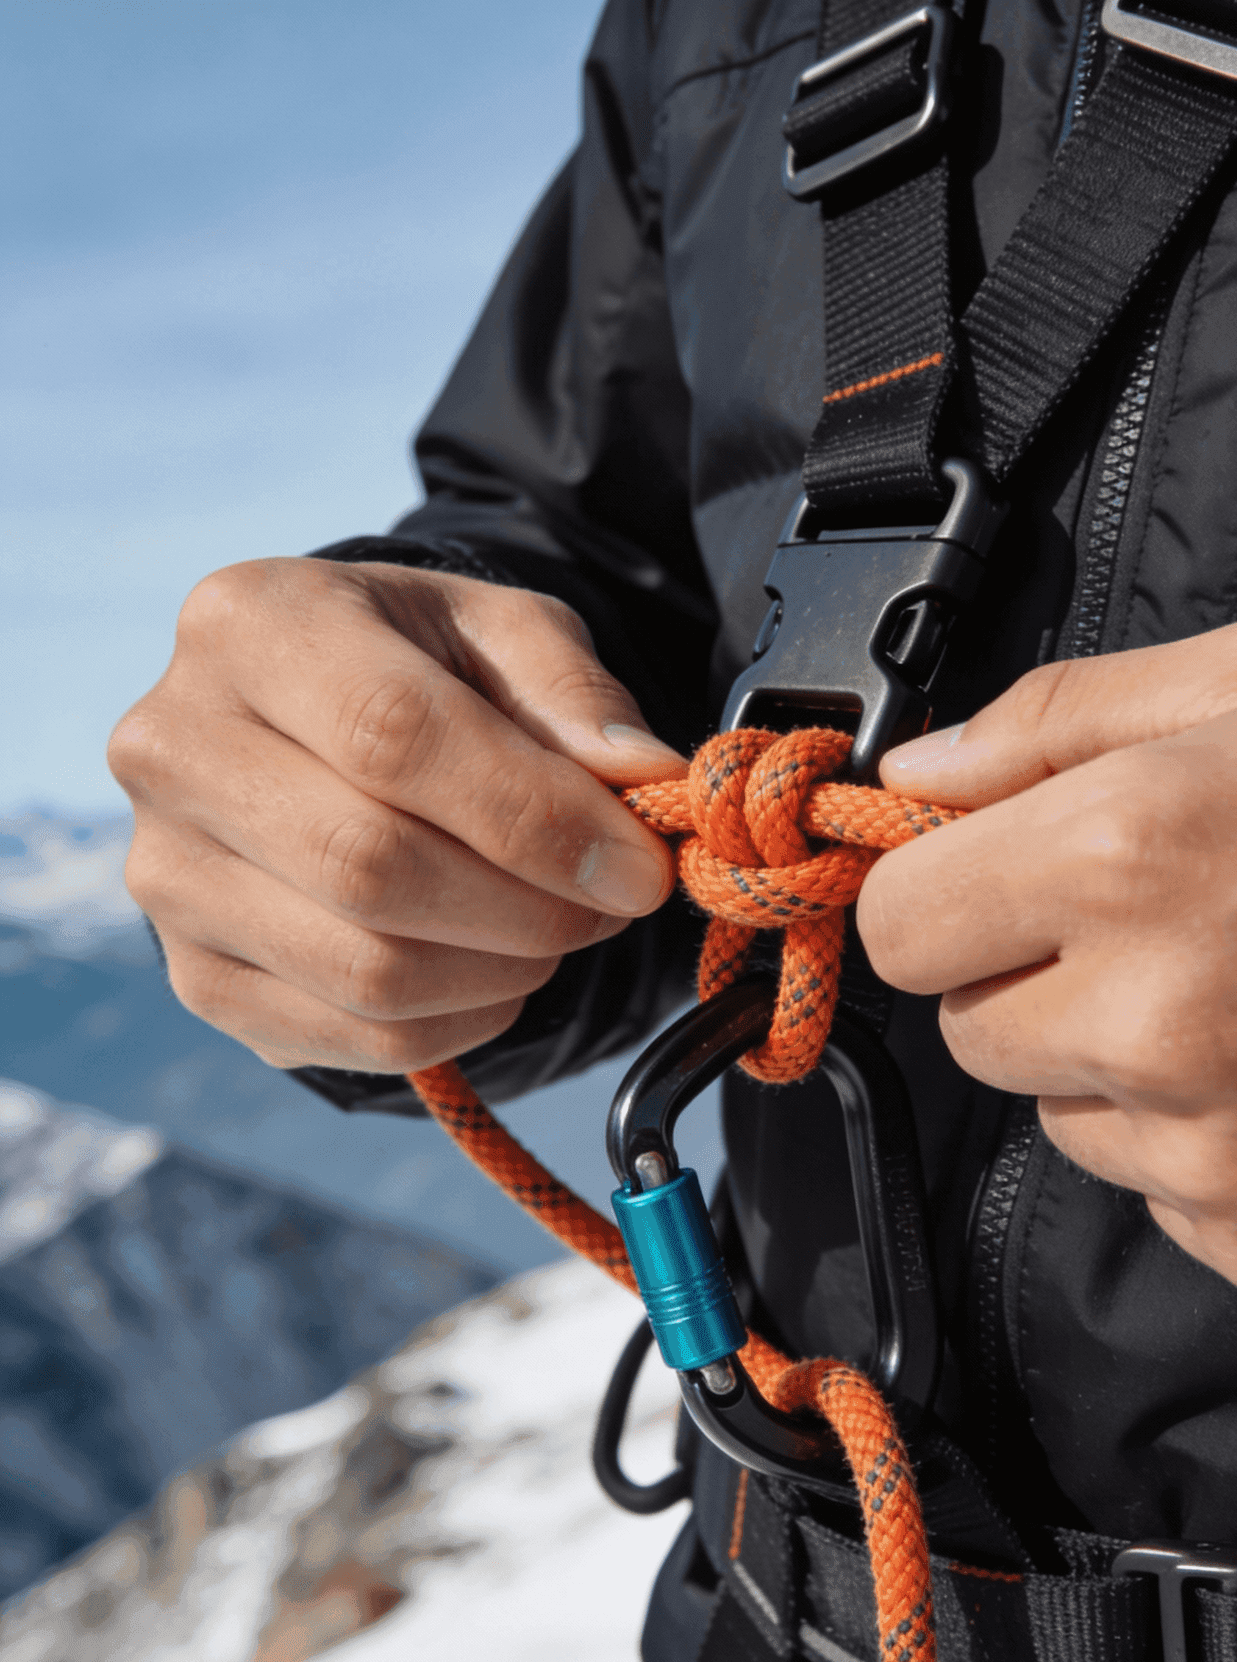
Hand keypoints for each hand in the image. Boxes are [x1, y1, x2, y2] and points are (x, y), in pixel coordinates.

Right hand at [109, 558, 683, 1072]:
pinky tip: (494, 970)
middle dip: (529, 907)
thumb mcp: (504, 635)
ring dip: (504, 969)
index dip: (533, 817)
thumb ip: (575, 698)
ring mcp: (168, 875)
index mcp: (249, 625)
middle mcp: (173, 747)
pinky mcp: (197, 975)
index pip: (390, 734)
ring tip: (554, 927)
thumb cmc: (422, 669)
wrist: (314, 730)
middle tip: (609, 904)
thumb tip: (643, 778)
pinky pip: (356, 1037)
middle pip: (369, 866)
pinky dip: (461, 1021)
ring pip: (366, 970)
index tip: (637, 866)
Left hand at [858, 617, 1236, 1311]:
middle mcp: (1146, 1023)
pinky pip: (1161, 1194)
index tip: (991, 876)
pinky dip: (1205, 1144)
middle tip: (1159, 924)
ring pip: (1062, 1118)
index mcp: (1125, 858)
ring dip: (1118, 1066)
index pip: (899, 922)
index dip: (940, 891)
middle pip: (967, 1029)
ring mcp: (1208, 1153)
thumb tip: (916, 772)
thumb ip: (1058, 720)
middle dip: (1029, 975)